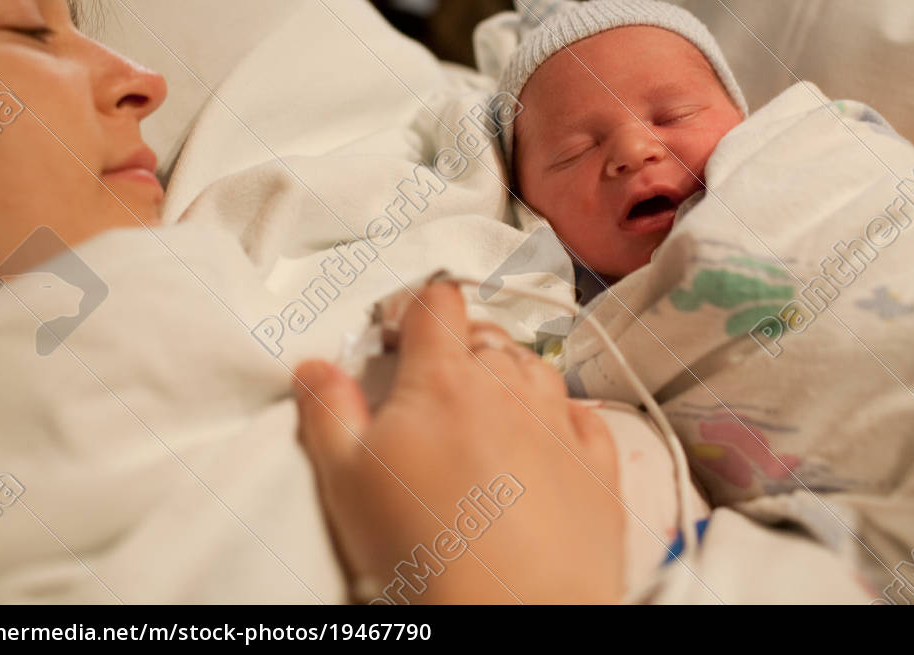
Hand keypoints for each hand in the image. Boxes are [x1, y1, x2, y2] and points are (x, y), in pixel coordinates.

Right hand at [293, 282, 623, 603]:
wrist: (513, 613)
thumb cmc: (426, 549)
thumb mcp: (346, 480)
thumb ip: (327, 410)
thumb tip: (315, 367)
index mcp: (442, 378)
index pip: (437, 302)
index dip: (416, 309)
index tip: (398, 337)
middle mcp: (509, 386)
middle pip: (487, 334)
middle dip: (460, 349)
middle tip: (431, 393)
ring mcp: (559, 422)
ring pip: (536, 368)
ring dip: (511, 379)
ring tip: (484, 421)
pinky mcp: (598, 465)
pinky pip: (584, 416)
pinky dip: (563, 420)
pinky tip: (543, 444)